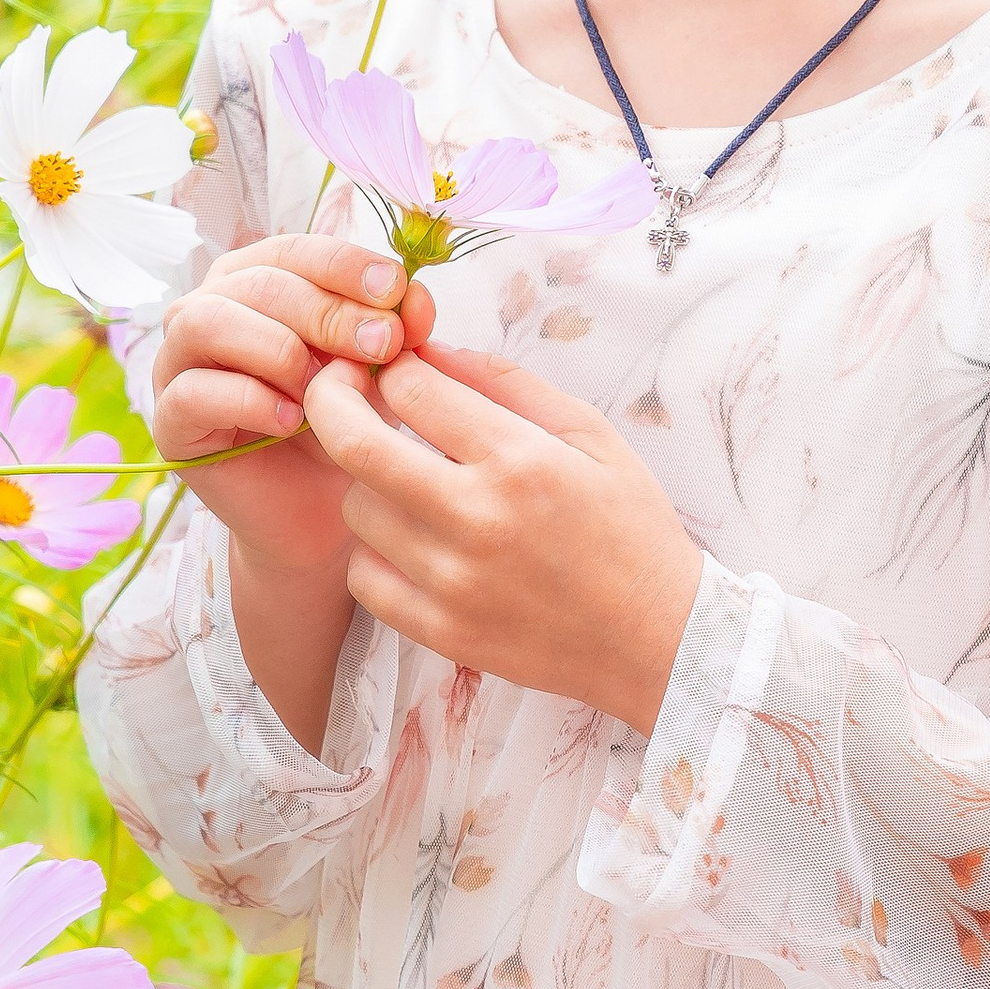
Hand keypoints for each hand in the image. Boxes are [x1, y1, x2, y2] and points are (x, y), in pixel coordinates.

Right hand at [152, 236, 438, 585]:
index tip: (397, 291)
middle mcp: (207, 311)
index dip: (345, 265)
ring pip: (205, 322)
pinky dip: (250, 400)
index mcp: (257, 282)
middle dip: (325, 310)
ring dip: (277, 348)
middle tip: (382, 344)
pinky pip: (193, 393)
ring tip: (325, 388)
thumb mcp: (382, 371)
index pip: (294, 250)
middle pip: (255, 283)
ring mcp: (177, 365)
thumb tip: (415, 298)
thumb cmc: (348, 427)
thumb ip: (396, 330)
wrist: (325, 513)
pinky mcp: (170, 424)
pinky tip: (294, 421)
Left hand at [301, 340, 702, 735]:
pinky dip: (375, 552)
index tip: (392, 366)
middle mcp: (479, 518)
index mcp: (520, 459)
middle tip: (340, 390)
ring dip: (370, 483)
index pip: (412, 390)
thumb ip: (507, 384)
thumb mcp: (589, 433)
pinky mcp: (442, 631)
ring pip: (357, 510)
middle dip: (332, 401)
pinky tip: (411, 541)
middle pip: (354, 446)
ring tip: (407, 481)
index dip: (391, 366)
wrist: (657, 636)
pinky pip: (364, 577)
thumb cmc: (629, 526)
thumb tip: (430, 352)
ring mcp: (454, 582)